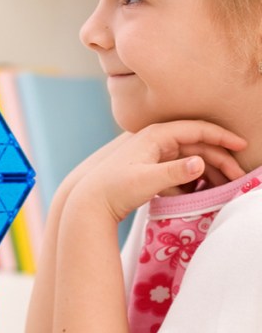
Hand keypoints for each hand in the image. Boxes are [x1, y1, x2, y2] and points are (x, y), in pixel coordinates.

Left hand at [70, 120, 246, 221]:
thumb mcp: (147, 181)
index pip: (197, 129)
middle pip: (197, 145)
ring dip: (208, 172)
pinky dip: (191, 180)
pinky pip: (178, 171)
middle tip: (237, 176)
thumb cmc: (115, 189)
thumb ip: (175, 172)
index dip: (222, 137)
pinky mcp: (150, 169)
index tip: (242, 146)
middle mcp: (155, 141)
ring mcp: (153, 155)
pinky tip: (200, 193)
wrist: (89, 203)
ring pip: (189, 159)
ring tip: (223, 187)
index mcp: (156, 136)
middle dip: (219, 159)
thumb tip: (201, 163)